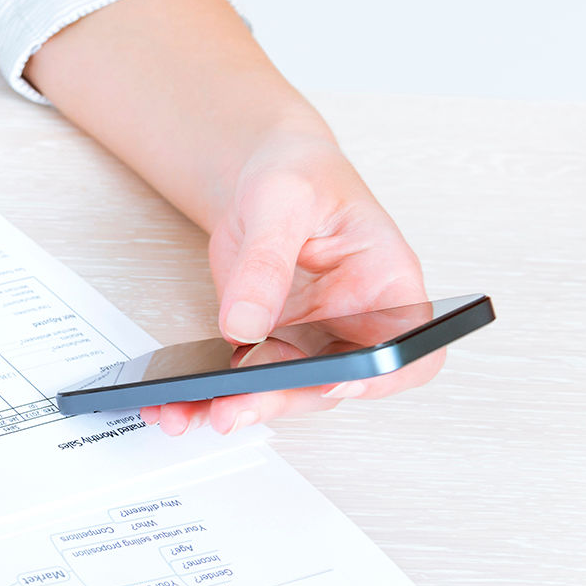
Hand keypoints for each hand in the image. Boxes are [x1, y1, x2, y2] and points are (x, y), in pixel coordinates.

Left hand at [142, 130, 442, 434]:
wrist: (261, 172)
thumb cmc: (299, 173)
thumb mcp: (282, 201)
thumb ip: (266, 263)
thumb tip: (244, 325)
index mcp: (387, 284)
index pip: (410, 350)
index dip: (383, 376)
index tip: (337, 381)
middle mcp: (354, 321)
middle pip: (335, 382)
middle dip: (282, 400)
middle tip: (232, 408)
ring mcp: (311, 337)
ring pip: (286, 390)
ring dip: (238, 405)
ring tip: (184, 413)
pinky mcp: (267, 341)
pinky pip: (245, 377)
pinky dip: (209, 392)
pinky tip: (174, 402)